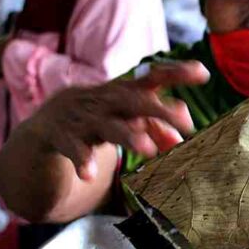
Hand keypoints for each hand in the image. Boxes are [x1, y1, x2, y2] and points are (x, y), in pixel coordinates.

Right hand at [29, 61, 209, 180]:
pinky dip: (81, 161)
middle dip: (161, 110)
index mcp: (124, 92)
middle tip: (187, 121)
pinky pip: (73, 148)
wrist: (46, 124)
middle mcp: (106, 101)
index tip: (203, 72)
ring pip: (109, 126)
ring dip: (129, 136)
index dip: (177, 73)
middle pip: (136, 101)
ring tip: (147, 149)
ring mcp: (83, 118)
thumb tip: (181, 140)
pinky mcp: (62, 136)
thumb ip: (156, 129)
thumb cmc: (100, 119)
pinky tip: (88, 176)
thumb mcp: (128, 120)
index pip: (153, 76)